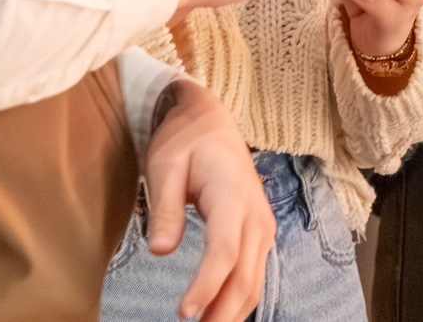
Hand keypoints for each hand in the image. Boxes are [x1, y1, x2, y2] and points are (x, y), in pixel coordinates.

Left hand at [145, 79, 274, 321]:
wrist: (212, 122)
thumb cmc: (186, 141)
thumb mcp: (165, 165)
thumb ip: (164, 208)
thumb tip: (160, 251)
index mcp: (231, 195)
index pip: (224, 251)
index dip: (206, 286)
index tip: (184, 313)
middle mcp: (255, 214)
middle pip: (245, 275)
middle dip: (222, 312)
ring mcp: (262, 224)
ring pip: (255, 280)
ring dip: (233, 312)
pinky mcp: (258, 232)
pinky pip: (255, 273)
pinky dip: (240, 299)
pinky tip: (220, 315)